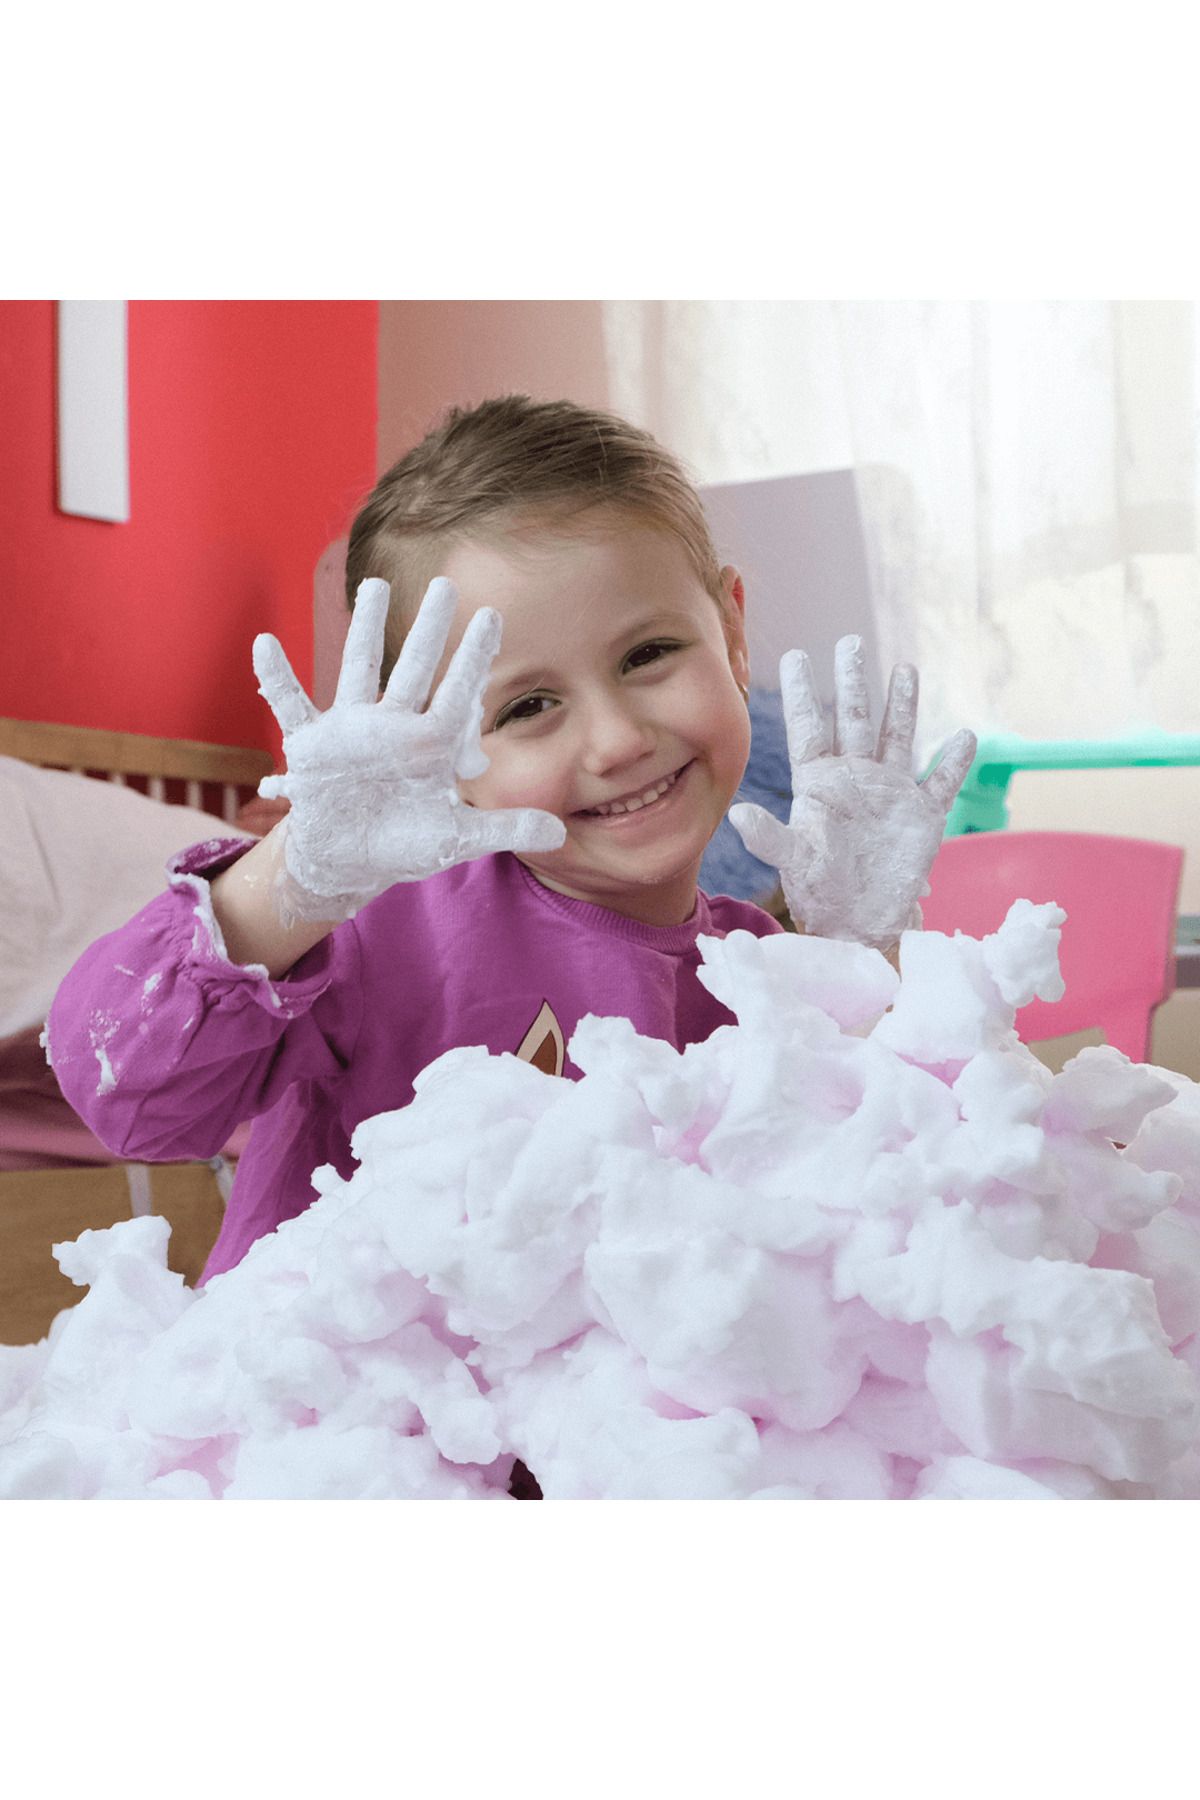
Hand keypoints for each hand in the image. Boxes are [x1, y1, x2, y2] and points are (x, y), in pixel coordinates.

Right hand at [253, 577, 565, 919]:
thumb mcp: (457, 838)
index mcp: (430, 745)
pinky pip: (291, 706)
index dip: (474, 656)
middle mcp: (393, 727)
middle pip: (415, 667)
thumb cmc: (404, 843)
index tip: (493, 615)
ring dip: (365, 630)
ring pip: (359, 669)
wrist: (350, 860)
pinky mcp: (313, 745)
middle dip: (430, 628)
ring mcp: (352, 730)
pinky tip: (265, 644)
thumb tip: (563, 835)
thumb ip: (504, 829)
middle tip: (446, 583)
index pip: (458, 693)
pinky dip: (277, 678)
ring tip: (374, 585)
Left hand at [728, 636, 975, 949]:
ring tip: (905, 668)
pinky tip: (964, 737)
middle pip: (854, 719)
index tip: (794, 654)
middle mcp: (854, 778)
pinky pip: (940, 783)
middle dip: (852, 681)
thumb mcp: (792, 861)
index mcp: (818, 782)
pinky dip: (953, 763)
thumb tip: (736, 815)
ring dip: (903, 705)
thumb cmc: (818, 891)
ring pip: (898, 737)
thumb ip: (768, 837)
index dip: (802, 692)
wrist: (859, 923)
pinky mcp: (921, 816)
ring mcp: (890, 792)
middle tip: (850, 641)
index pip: (809, 727)